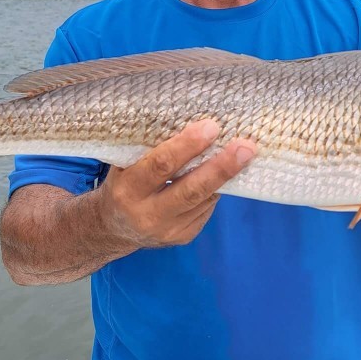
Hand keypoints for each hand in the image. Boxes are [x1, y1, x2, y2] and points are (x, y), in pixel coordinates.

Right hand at [95, 119, 255, 248]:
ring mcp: (167, 230)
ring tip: (245, 153)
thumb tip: (194, 122)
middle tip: (245, 147)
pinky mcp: (182, 237)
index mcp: (128, 189)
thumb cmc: (125, 182)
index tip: (211, 127)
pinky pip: (206, 209)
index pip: (160, 165)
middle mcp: (146, 214)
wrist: (114, 227)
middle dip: (221, 167)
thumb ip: (150, 148)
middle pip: (191, 190)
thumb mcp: (126, 164)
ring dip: (226, 176)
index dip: (187, 146)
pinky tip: (221, 175)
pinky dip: (215, 189)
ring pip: (203, 200)